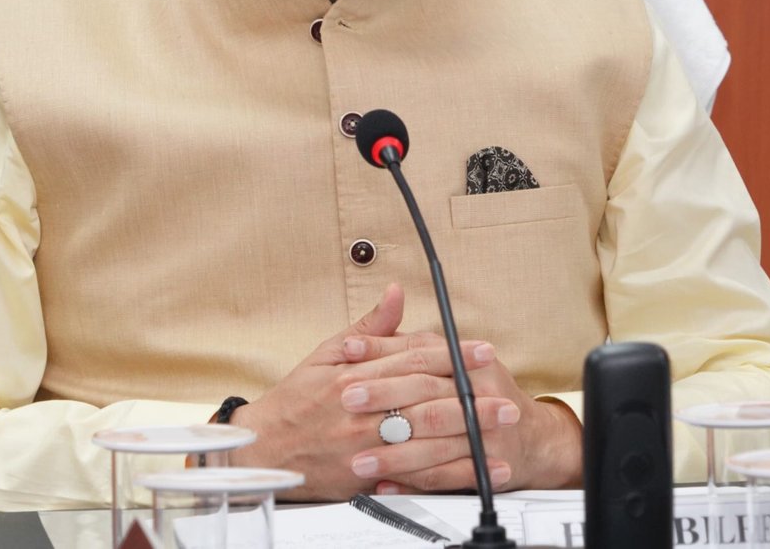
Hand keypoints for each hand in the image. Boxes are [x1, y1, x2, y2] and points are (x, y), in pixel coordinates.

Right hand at [226, 283, 493, 500]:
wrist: (263, 448)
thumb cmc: (296, 400)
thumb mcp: (326, 354)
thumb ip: (369, 329)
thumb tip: (395, 294)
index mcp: (353, 374)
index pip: (413, 359)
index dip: (453, 355)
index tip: (482, 352)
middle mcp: (360, 408)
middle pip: (425, 399)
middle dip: (471, 397)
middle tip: (506, 396)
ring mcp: (363, 445)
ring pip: (424, 438)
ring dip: (467, 435)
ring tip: (499, 430)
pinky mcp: (363, 475)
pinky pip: (412, 475)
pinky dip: (448, 473)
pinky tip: (475, 471)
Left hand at [340, 339, 582, 493]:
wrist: (531, 437)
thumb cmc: (479, 394)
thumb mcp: (443, 361)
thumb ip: (400, 347)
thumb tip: (355, 340)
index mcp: (465, 362)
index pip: (421, 352)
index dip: (383, 351)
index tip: (349, 354)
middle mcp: (479, 391)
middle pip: (426, 392)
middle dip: (384, 397)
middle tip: (348, 400)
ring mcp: (485, 430)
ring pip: (433, 440)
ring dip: (394, 452)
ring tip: (359, 457)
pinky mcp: (486, 465)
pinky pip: (445, 476)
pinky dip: (413, 481)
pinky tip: (386, 483)